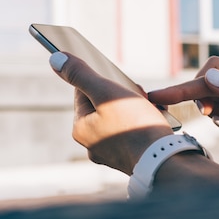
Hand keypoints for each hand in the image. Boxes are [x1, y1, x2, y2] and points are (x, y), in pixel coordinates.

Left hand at [50, 52, 172, 174]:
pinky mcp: (130, 158)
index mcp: (81, 129)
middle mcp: (92, 144)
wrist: (163, 160)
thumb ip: (81, 75)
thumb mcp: (105, 92)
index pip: (83, 92)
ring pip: (121, 118)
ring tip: (149, 107)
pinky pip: (134, 132)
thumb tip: (55, 59)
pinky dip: (143, 122)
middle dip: (123, 95)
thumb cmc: (134, 125)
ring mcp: (112, 153)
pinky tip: (154, 119)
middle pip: (103, 105)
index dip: (102, 80)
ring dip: (135, 107)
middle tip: (138, 94)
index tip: (119, 80)